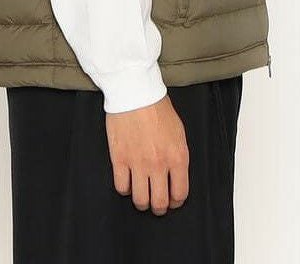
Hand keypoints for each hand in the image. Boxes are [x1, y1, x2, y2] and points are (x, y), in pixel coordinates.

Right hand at [105, 95, 188, 214]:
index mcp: (177, 157)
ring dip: (142, 201)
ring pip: (140, 200)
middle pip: (160, 202)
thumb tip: (175, 174)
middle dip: (159, 207)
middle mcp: (159, 164)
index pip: (180, 194)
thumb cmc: (157, 107)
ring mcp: (138, 163)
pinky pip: (121, 187)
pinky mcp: (119, 159)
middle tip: (157, 203)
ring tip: (142, 195)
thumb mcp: (178, 131)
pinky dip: (125, 188)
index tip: (172, 200)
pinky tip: (127, 181)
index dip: (176, 202)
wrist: (135, 92)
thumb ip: (178, 155)